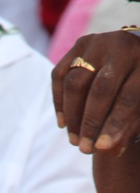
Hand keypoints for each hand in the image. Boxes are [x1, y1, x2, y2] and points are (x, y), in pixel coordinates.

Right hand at [52, 31, 139, 155]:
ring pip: (75, 83)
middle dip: (90, 123)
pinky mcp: (80, 44)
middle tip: (84, 149)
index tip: (102, 149)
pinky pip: (60, 76)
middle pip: (100, 89)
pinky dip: (59, 102)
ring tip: (75, 140)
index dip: (114, 125)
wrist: (133, 62)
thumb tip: (109, 150)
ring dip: (72, 116)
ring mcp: (99, 42)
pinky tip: (64, 123)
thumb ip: (129, 129)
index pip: (128, 97)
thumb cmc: (138, 95)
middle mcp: (124, 46)